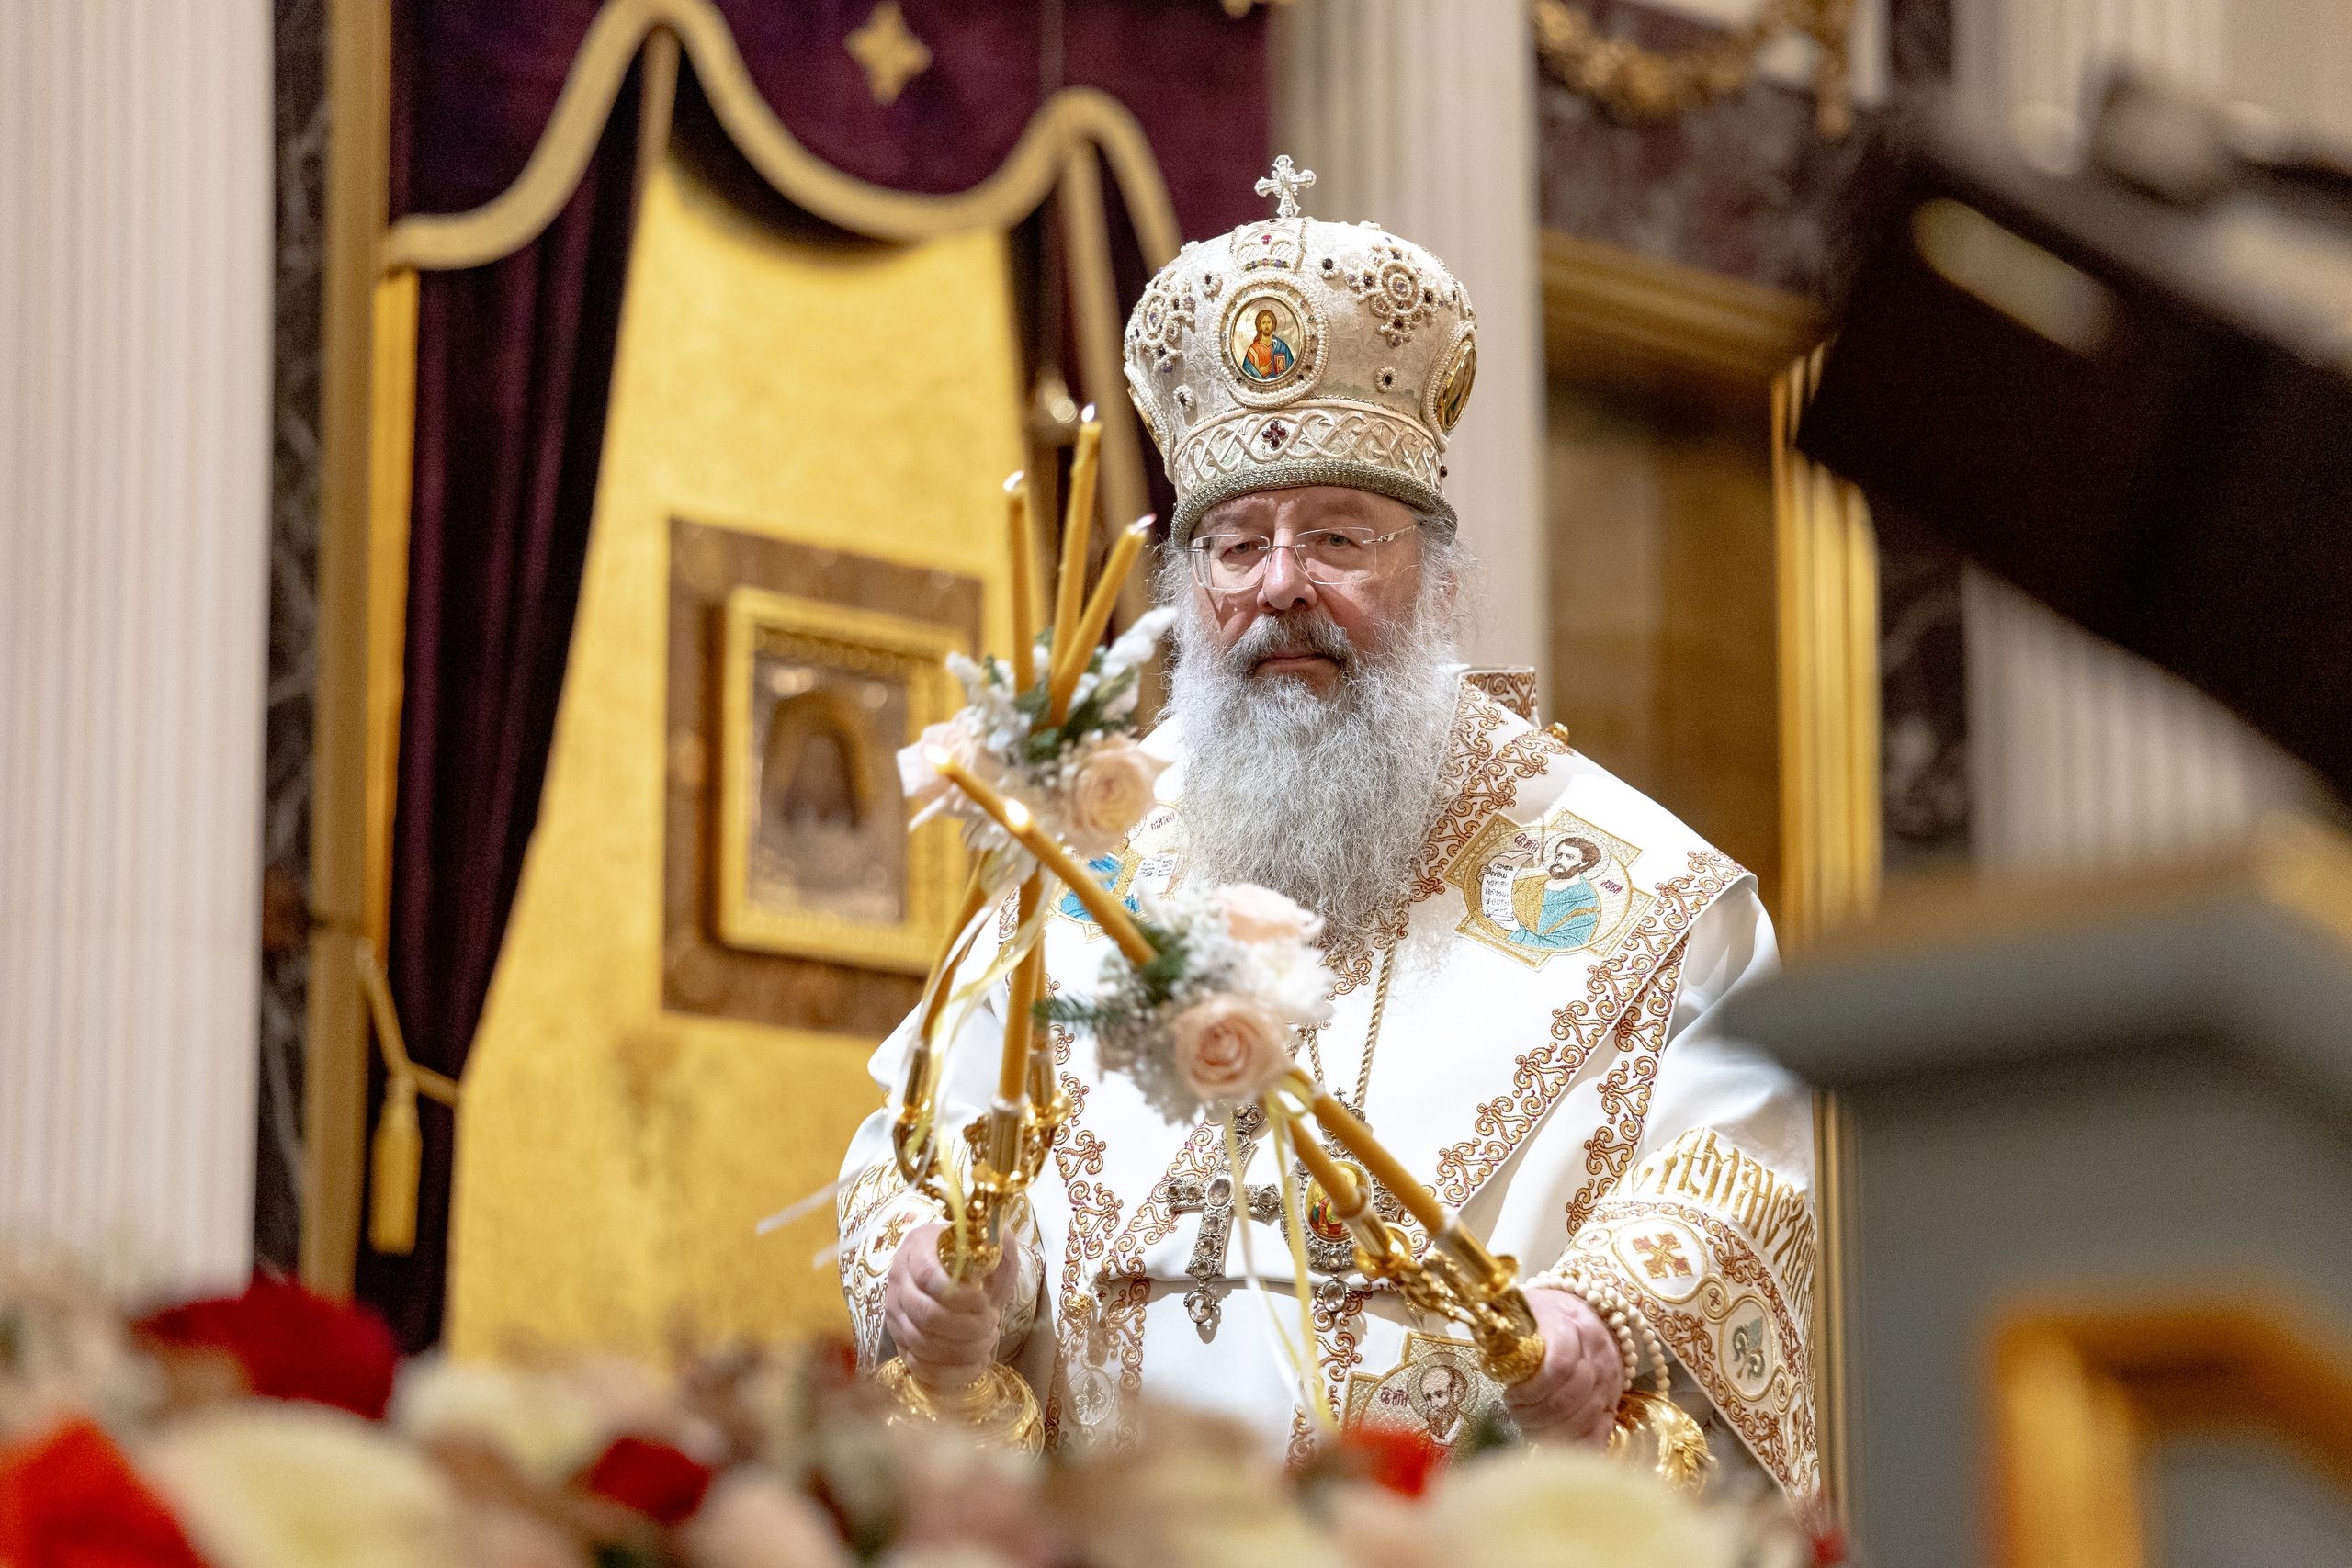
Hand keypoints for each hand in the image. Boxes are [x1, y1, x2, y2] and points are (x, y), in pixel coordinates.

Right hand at [882, 1223, 1022, 1387]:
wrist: (958, 1280)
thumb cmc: (973, 1263)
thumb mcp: (988, 1246)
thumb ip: (996, 1242)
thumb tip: (1001, 1239)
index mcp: (917, 1250)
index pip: (928, 1276)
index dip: (960, 1295)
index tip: (985, 1299)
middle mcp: (898, 1283)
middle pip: (927, 1316)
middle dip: (968, 1326)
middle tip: (992, 1321)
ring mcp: (896, 1318)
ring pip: (924, 1345)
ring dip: (965, 1349)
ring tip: (989, 1339)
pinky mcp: (901, 1346)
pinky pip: (922, 1368)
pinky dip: (954, 1372)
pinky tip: (977, 1362)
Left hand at [1503, 1286, 1626, 1443]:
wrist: (1589, 1310)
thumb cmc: (1544, 1314)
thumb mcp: (1522, 1309)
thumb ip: (1502, 1329)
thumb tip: (1482, 1351)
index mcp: (1569, 1325)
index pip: (1559, 1366)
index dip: (1531, 1389)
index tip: (1509, 1395)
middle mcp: (1595, 1353)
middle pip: (1569, 1398)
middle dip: (1535, 1414)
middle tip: (1513, 1412)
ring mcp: (1608, 1380)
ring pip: (1584, 1419)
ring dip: (1550, 1431)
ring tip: (1527, 1427)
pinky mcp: (1612, 1401)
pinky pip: (1599, 1433)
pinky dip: (1575, 1445)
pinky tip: (1552, 1444)